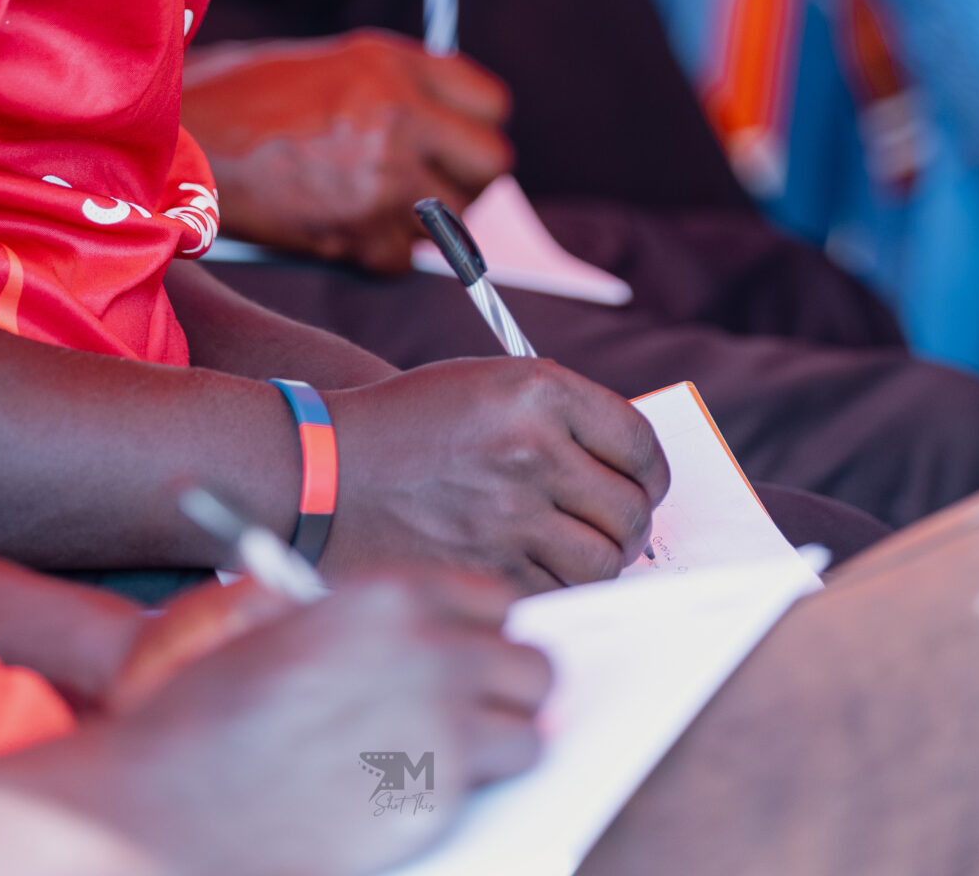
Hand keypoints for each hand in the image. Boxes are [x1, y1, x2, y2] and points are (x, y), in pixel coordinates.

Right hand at [66, 570, 549, 875]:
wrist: (173, 793)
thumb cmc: (214, 710)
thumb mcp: (289, 625)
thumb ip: (367, 624)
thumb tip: (440, 637)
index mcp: (391, 596)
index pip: (494, 601)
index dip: (484, 635)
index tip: (475, 658)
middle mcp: (429, 650)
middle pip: (531, 663)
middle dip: (508, 691)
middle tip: (478, 718)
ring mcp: (441, 726)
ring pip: (529, 730)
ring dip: (502, 748)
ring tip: (459, 766)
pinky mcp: (437, 798)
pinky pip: (495, 788)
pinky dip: (469, 798)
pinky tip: (419, 800)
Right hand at [182, 31, 512, 272]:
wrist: (180, 146)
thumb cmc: (241, 102)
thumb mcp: (329, 65)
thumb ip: (396, 86)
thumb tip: (449, 126)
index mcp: (391, 63)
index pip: (491, 102)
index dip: (472, 128)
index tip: (451, 143)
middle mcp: (400, 113)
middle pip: (491, 163)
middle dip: (465, 181)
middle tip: (426, 186)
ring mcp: (385, 174)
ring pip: (454, 220)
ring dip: (423, 224)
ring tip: (369, 205)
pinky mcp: (361, 230)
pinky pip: (403, 259)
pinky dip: (378, 254)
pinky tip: (337, 226)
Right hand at [325, 357, 666, 591]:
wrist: (328, 468)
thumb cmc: (413, 424)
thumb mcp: (489, 385)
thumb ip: (562, 418)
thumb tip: (633, 472)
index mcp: (539, 391)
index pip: (640, 443)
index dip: (650, 472)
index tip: (642, 483)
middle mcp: (531, 449)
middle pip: (630, 511)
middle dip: (629, 524)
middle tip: (608, 525)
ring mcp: (510, 515)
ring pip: (602, 562)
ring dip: (598, 562)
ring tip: (572, 550)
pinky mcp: (487, 569)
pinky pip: (557, 594)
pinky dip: (556, 589)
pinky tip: (531, 569)